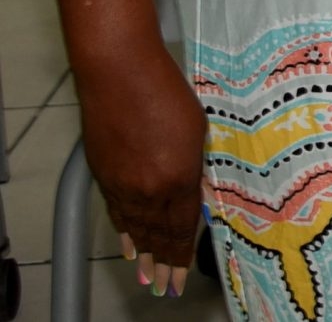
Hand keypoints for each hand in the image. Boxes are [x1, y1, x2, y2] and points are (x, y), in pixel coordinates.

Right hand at [75, 41, 206, 296]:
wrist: (119, 74)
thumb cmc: (167, 91)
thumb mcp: (197, 128)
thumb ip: (197, 165)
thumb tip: (197, 193)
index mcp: (178, 178)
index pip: (182, 226)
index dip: (182, 253)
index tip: (183, 276)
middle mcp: (148, 189)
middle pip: (157, 234)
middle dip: (162, 263)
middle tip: (166, 287)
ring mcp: (122, 184)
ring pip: (135, 228)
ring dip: (142, 254)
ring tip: (148, 276)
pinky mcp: (103, 175)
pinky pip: (117, 213)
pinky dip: (123, 232)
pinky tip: (127, 245)